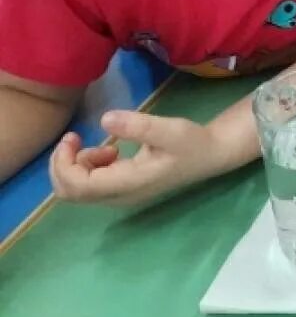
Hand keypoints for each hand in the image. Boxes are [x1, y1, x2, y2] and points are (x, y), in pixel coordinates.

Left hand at [50, 110, 221, 206]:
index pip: (77, 186)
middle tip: (75, 137)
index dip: (64, 163)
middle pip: (69, 192)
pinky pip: (90, 184)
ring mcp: (120, 195)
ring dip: (76, 164)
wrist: (211, 155)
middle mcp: (119, 196)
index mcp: (127, 184)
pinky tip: (110, 151)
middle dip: (63, 164)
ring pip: (77, 189)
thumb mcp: (170, 130)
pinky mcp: (122, 188)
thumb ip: (138, 126)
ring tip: (100, 144)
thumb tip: (104, 119)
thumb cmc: (192, 143)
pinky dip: (88, 166)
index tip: (73, 136)